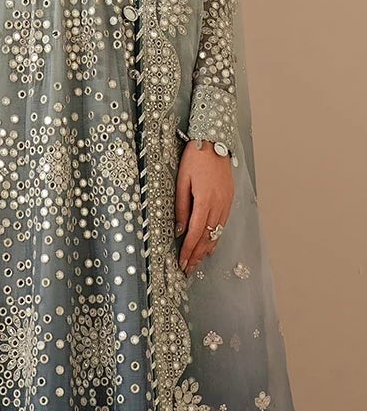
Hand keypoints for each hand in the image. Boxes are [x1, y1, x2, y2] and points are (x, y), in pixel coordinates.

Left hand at [175, 140, 234, 273]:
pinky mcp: (229, 199)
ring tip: (198, 261)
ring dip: (207, 248)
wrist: (214, 142)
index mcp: (205, 200)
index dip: (189, 250)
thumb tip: (180, 230)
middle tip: (188, 268)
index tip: (182, 262)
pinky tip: (210, 243)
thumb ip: (182, 207)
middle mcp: (219, 204)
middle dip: (197, 255)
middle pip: (208, 236)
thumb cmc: (194, 159)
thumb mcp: (181, 181)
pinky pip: (223, 223)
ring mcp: (226, 202)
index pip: (196, 232)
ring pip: (217, 232)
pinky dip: (216, 236)